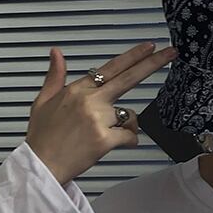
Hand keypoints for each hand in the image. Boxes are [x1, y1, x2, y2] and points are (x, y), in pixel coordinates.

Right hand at [25, 42, 177, 185]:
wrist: (41, 166)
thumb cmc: (42, 137)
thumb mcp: (42, 101)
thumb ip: (55, 76)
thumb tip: (56, 52)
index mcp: (77, 90)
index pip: (110, 68)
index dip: (132, 56)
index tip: (149, 46)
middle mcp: (90, 101)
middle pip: (128, 79)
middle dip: (152, 64)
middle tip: (171, 52)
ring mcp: (98, 119)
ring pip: (130, 116)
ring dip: (127, 125)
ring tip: (107, 135)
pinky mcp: (105, 139)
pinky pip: (130, 137)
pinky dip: (129, 141)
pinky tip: (117, 144)